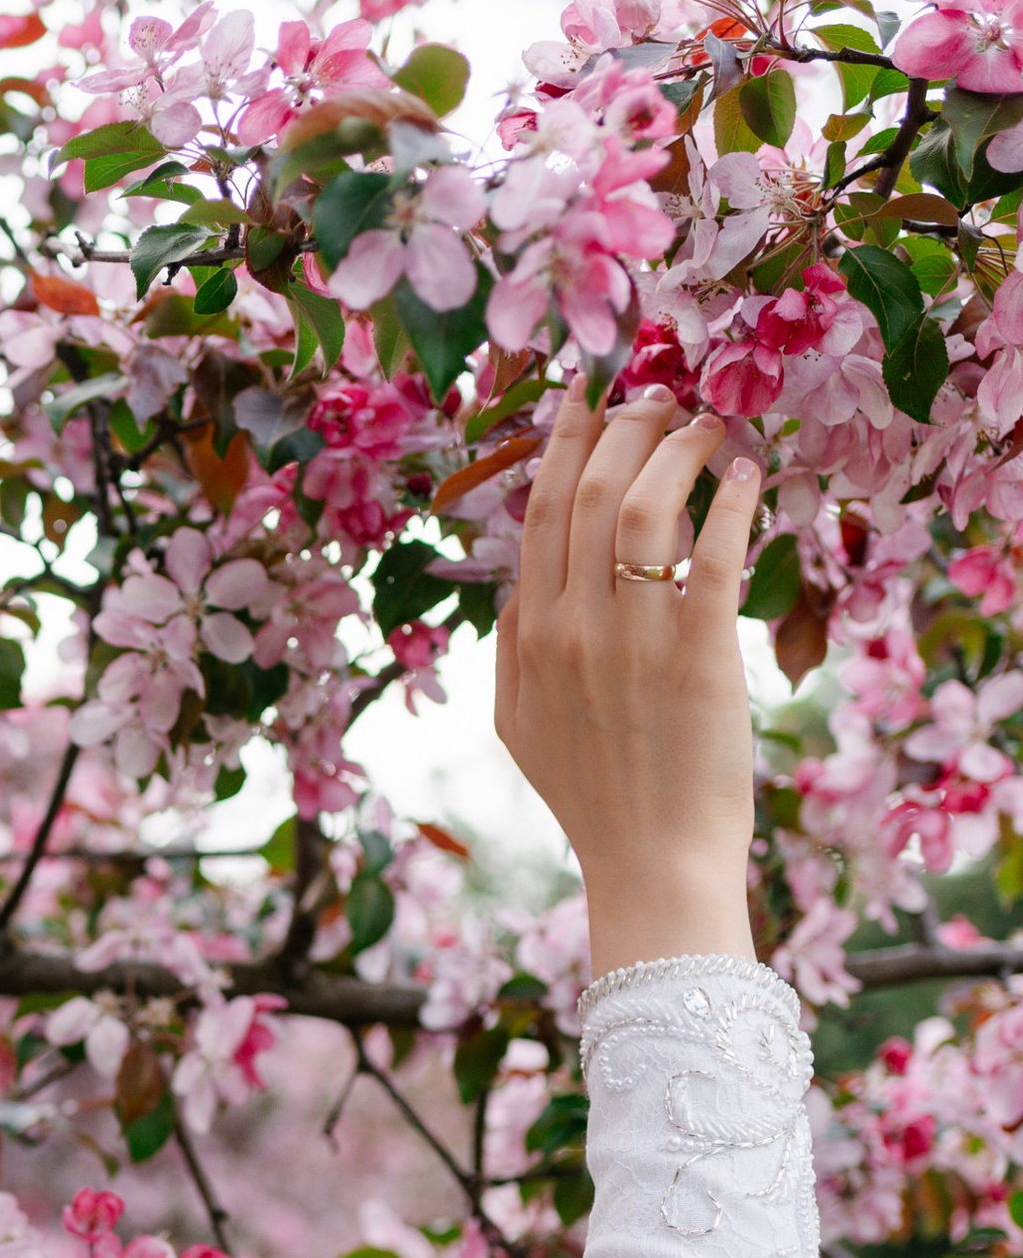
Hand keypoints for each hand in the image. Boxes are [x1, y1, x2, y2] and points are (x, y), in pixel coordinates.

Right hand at [494, 386, 761, 979]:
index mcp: (530, 634)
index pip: (542, 510)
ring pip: (646, 507)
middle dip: (625, 425)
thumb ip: (511, 651)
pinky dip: (730, 503)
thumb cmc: (592, 798)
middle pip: (591, 491)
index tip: (588, 395)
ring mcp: (634, 641)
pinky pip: (713, 556)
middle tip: (659, 397)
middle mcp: (573, 626)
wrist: (649, 862)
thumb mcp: (518, 726)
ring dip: (678, 450)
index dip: (566, 440)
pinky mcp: (699, 658)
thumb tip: (520, 591)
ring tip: (706, 428)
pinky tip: (744, 477)